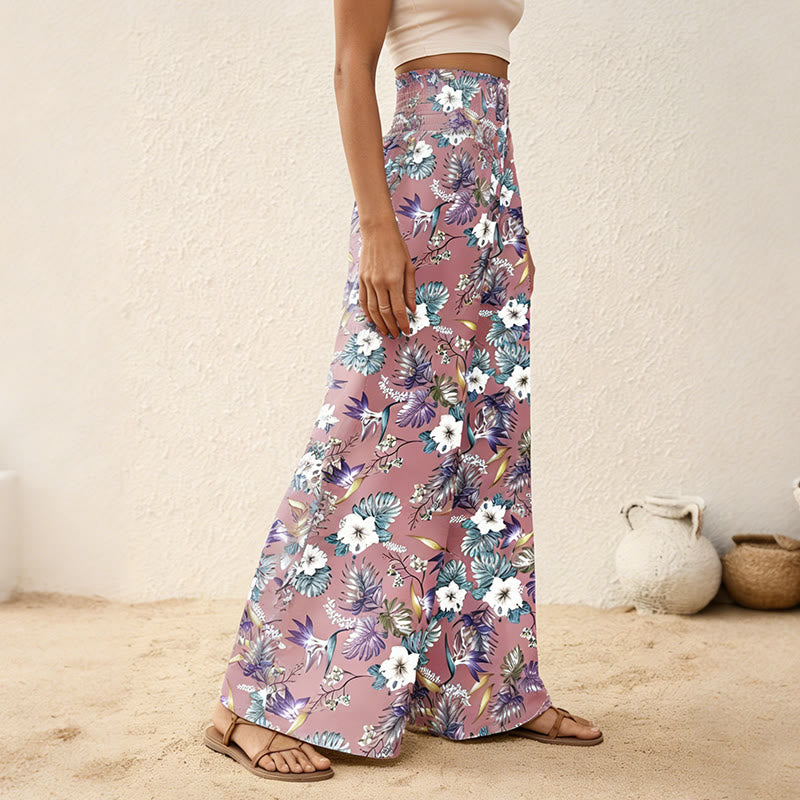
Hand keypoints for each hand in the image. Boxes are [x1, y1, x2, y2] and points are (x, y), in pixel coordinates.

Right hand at [358, 219, 415, 336]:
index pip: (398, 309)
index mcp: (394, 280)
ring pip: (372, 309)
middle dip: (391, 326)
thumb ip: (410, 289)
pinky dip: (367, 312)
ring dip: (379, 323)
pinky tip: (372, 319)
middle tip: (396, 334)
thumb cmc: (396, 247)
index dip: (403, 322)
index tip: (406, 330)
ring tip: (385, 331)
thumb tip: (412, 308)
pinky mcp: (361, 279)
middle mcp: (379, 283)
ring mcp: (368, 282)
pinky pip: (363, 300)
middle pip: (384, 312)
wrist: (378, 232)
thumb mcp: (409, 267)